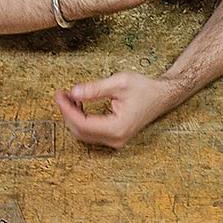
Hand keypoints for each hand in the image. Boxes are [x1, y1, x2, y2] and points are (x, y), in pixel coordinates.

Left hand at [53, 71, 186, 147]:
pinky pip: (91, 133)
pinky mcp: (115, 137)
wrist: (162, 96)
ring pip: (84, 134)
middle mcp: (116, 139)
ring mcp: (116, 140)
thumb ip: (95, 89)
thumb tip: (73, 92)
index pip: (83, 123)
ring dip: (73, 117)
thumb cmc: (144, 89)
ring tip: (68, 97)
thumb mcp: (120, 82)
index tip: (60, 95)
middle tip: (61, 94)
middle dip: (67, 113)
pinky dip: (81, 120)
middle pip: (80, 131)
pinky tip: (79, 105)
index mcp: (118, 127)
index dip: (67, 109)